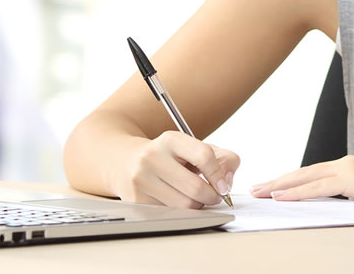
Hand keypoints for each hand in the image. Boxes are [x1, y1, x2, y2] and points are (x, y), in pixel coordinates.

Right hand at [115, 130, 239, 208]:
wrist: (126, 161)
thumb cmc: (168, 157)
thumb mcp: (194, 148)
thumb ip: (222, 159)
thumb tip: (227, 181)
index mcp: (170, 140)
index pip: (204, 156)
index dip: (219, 175)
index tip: (224, 186)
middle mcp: (152, 156)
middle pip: (195, 187)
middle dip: (212, 196)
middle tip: (214, 196)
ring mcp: (142, 179)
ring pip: (185, 205)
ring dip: (198, 205)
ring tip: (195, 197)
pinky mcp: (137, 199)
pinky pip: (172, 213)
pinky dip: (182, 211)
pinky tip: (178, 199)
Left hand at [249, 155, 353, 203]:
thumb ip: (350, 195)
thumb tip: (334, 204)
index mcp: (345, 167)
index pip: (310, 174)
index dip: (289, 180)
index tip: (271, 187)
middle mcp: (341, 164)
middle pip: (301, 173)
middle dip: (276, 181)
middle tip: (255, 188)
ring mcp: (345, 170)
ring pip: (304, 178)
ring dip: (279, 186)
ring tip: (260, 192)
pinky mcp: (350, 179)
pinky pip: (317, 188)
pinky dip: (297, 192)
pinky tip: (281, 197)